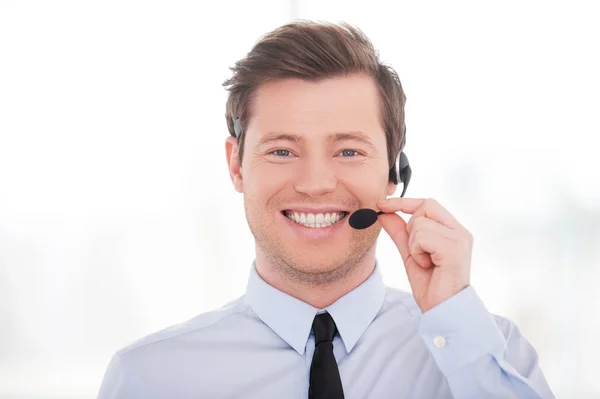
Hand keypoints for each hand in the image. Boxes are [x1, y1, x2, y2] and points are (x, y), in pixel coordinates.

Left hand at [376, 198, 472, 313]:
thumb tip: (383, 213)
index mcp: (453, 231)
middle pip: (425, 207)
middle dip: (411, 228)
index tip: (381, 205)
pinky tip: (428, 265)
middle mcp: (460, 232)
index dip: (403, 202)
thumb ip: (399, 232)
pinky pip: (422, 236)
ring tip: (425, 262)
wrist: (442, 310)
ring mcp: (460, 239)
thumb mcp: (409, 254)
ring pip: (420, 223)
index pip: (428, 204)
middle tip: (417, 252)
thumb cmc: (431, 286)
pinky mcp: (455, 248)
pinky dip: (417, 252)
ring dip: (414, 245)